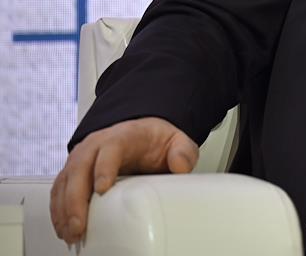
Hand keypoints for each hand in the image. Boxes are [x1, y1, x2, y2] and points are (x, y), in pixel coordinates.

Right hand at [50, 117, 197, 245]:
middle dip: (76, 199)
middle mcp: (96, 145)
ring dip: (64, 210)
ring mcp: (81, 158)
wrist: (142, 134)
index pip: (109, 149)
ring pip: (64, 182)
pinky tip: (64, 228)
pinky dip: (58, 211)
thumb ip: (183, 151)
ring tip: (71, 234)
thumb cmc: (154, 140)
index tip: (103, 189)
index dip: (104, 168)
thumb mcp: (176, 141)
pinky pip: (59, 191)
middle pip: (79, 168)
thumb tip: (180, 166)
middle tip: (80, 224)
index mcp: (122, 136)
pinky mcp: (73, 172)